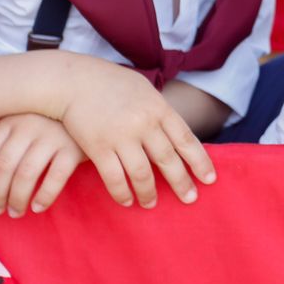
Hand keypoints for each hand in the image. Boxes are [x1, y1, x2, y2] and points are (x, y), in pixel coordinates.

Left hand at [0, 113, 84, 216]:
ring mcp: (52, 137)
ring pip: (26, 175)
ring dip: (17, 199)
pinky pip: (55, 178)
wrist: (90, 107)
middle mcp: (29, 126)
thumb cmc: (46, 118)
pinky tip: (38, 207)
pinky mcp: (74, 149)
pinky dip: (44, 196)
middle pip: (4, 167)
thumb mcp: (16, 117)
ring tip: (15, 212)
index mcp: (11, 120)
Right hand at [55, 56, 216, 208]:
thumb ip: (160, 111)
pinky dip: (122, 193)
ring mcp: (121, 136)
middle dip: (181, 182)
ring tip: (152, 204)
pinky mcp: (98, 147)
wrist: (73, 80)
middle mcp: (144, 123)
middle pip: (168, 159)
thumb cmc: (111, 83)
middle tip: (190, 199)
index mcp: (159, 108)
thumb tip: (175, 132)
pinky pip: (114, 178)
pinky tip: (127, 200)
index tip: (210, 179)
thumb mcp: (144, 90)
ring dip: (149, 193)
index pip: (186, 139)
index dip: (199, 161)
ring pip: (142, 173)